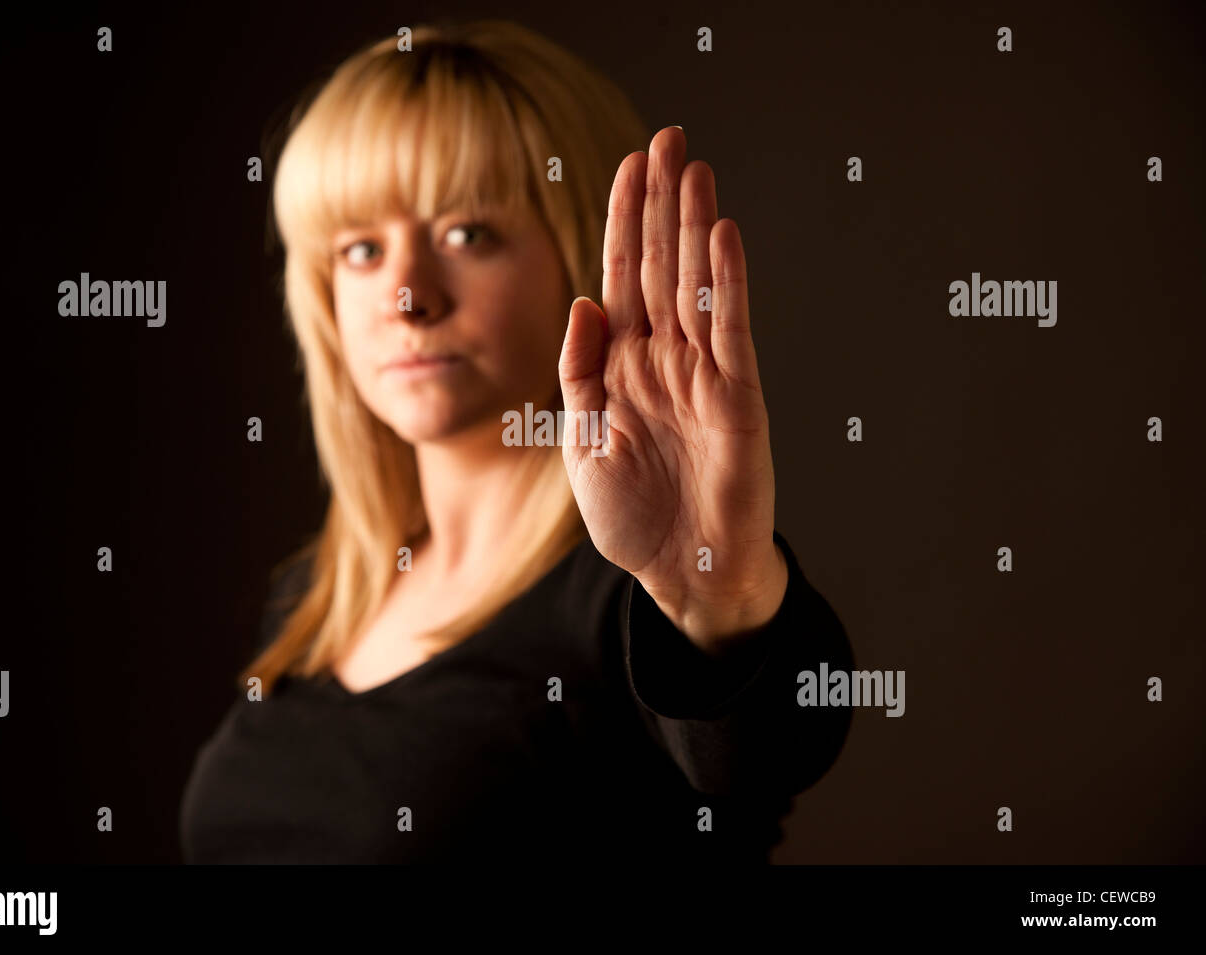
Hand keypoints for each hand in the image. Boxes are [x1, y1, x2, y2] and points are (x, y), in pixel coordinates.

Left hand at [557, 126, 786, 650]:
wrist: (681, 573)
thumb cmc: (631, 516)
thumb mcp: (585, 441)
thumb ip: (581, 371)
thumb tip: (583, 302)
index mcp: (621, 366)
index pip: (621, 276)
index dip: (624, 221)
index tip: (628, 164)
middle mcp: (663, 358)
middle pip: (660, 264)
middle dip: (661, 202)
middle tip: (668, 138)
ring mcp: (702, 373)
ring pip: (694, 283)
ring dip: (693, 224)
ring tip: (693, 167)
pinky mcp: (738, 396)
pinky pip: (731, 328)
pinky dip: (726, 282)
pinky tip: (720, 234)